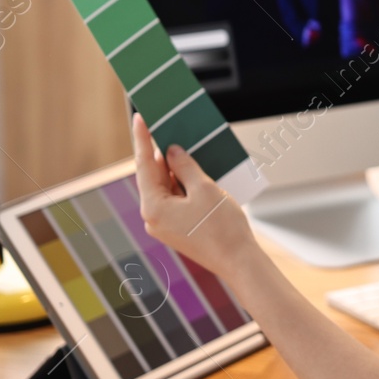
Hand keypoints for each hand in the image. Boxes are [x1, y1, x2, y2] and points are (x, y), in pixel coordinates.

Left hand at [132, 113, 259, 283]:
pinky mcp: (177, 229)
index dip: (142, 139)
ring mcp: (164, 225)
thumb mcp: (205, 189)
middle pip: (154, 177)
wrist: (238, 261)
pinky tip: (197, 173)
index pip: (144, 165)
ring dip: (176, 170)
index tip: (140, 118)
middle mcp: (153, 217)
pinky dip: (184, 185)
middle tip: (169, 130)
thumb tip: (173, 152)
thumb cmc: (223, 227)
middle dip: (163, 155)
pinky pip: (176, 200)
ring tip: (189, 150)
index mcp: (153, 207)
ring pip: (166, 189)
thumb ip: (185, 167)